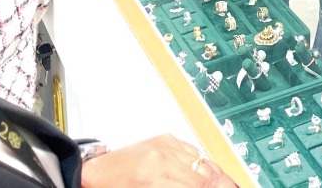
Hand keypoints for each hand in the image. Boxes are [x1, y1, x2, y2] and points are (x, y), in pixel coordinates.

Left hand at [81, 136, 236, 187]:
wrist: (93, 173)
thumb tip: (201, 187)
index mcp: (155, 180)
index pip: (200, 186)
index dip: (219, 187)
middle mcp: (162, 159)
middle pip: (207, 176)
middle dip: (220, 184)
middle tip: (228, 187)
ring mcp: (165, 146)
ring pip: (205, 163)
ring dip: (215, 177)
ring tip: (220, 184)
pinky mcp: (166, 139)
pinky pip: (194, 151)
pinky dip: (202, 163)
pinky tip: (203, 173)